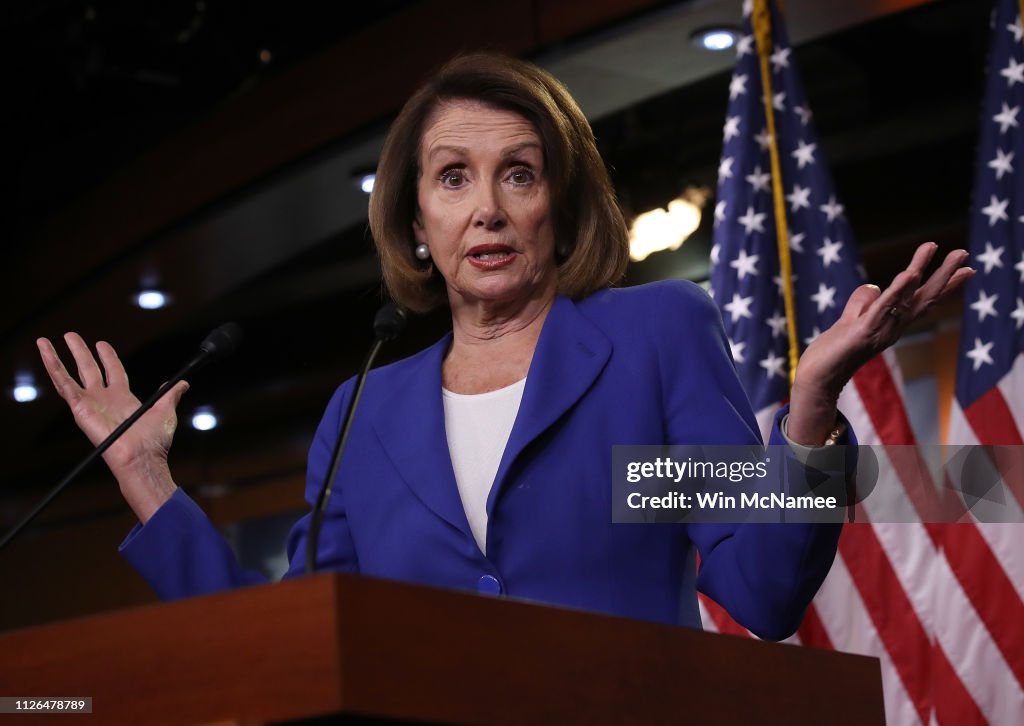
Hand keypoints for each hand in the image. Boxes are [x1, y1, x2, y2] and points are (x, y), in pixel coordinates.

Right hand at [37, 333, 186, 520]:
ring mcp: (89, 403)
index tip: (102, 344)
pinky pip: (63, 385)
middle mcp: (104, 400)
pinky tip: (45, 353)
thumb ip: (171, 394)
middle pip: (89, 369)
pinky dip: (53, 368)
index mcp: (123, 399)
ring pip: (68, 375)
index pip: (113, 371)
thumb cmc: (154, 440)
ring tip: (45, 341)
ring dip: (56, 358)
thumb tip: (183, 383)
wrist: (142, 456)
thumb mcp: (166, 410)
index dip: (108, 357)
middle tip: (71, 335)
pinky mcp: (79, 408)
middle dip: (80, 352)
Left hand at [787, 242, 973, 444]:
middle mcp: (892, 327)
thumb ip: (861, 302)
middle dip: (944, 274)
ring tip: (932, 248)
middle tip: (964, 252)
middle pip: (924, 297)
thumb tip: (873, 286)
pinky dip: (897, 291)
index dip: (945, 285)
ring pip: (906, 298)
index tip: (968, 269)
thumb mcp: (849, 320)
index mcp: (892, 323)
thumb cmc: (834, 352)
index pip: (922, 300)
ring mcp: (880, 330)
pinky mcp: (863, 332)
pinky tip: (910, 274)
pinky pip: (883, 308)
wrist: (818, 378)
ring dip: (921, 271)